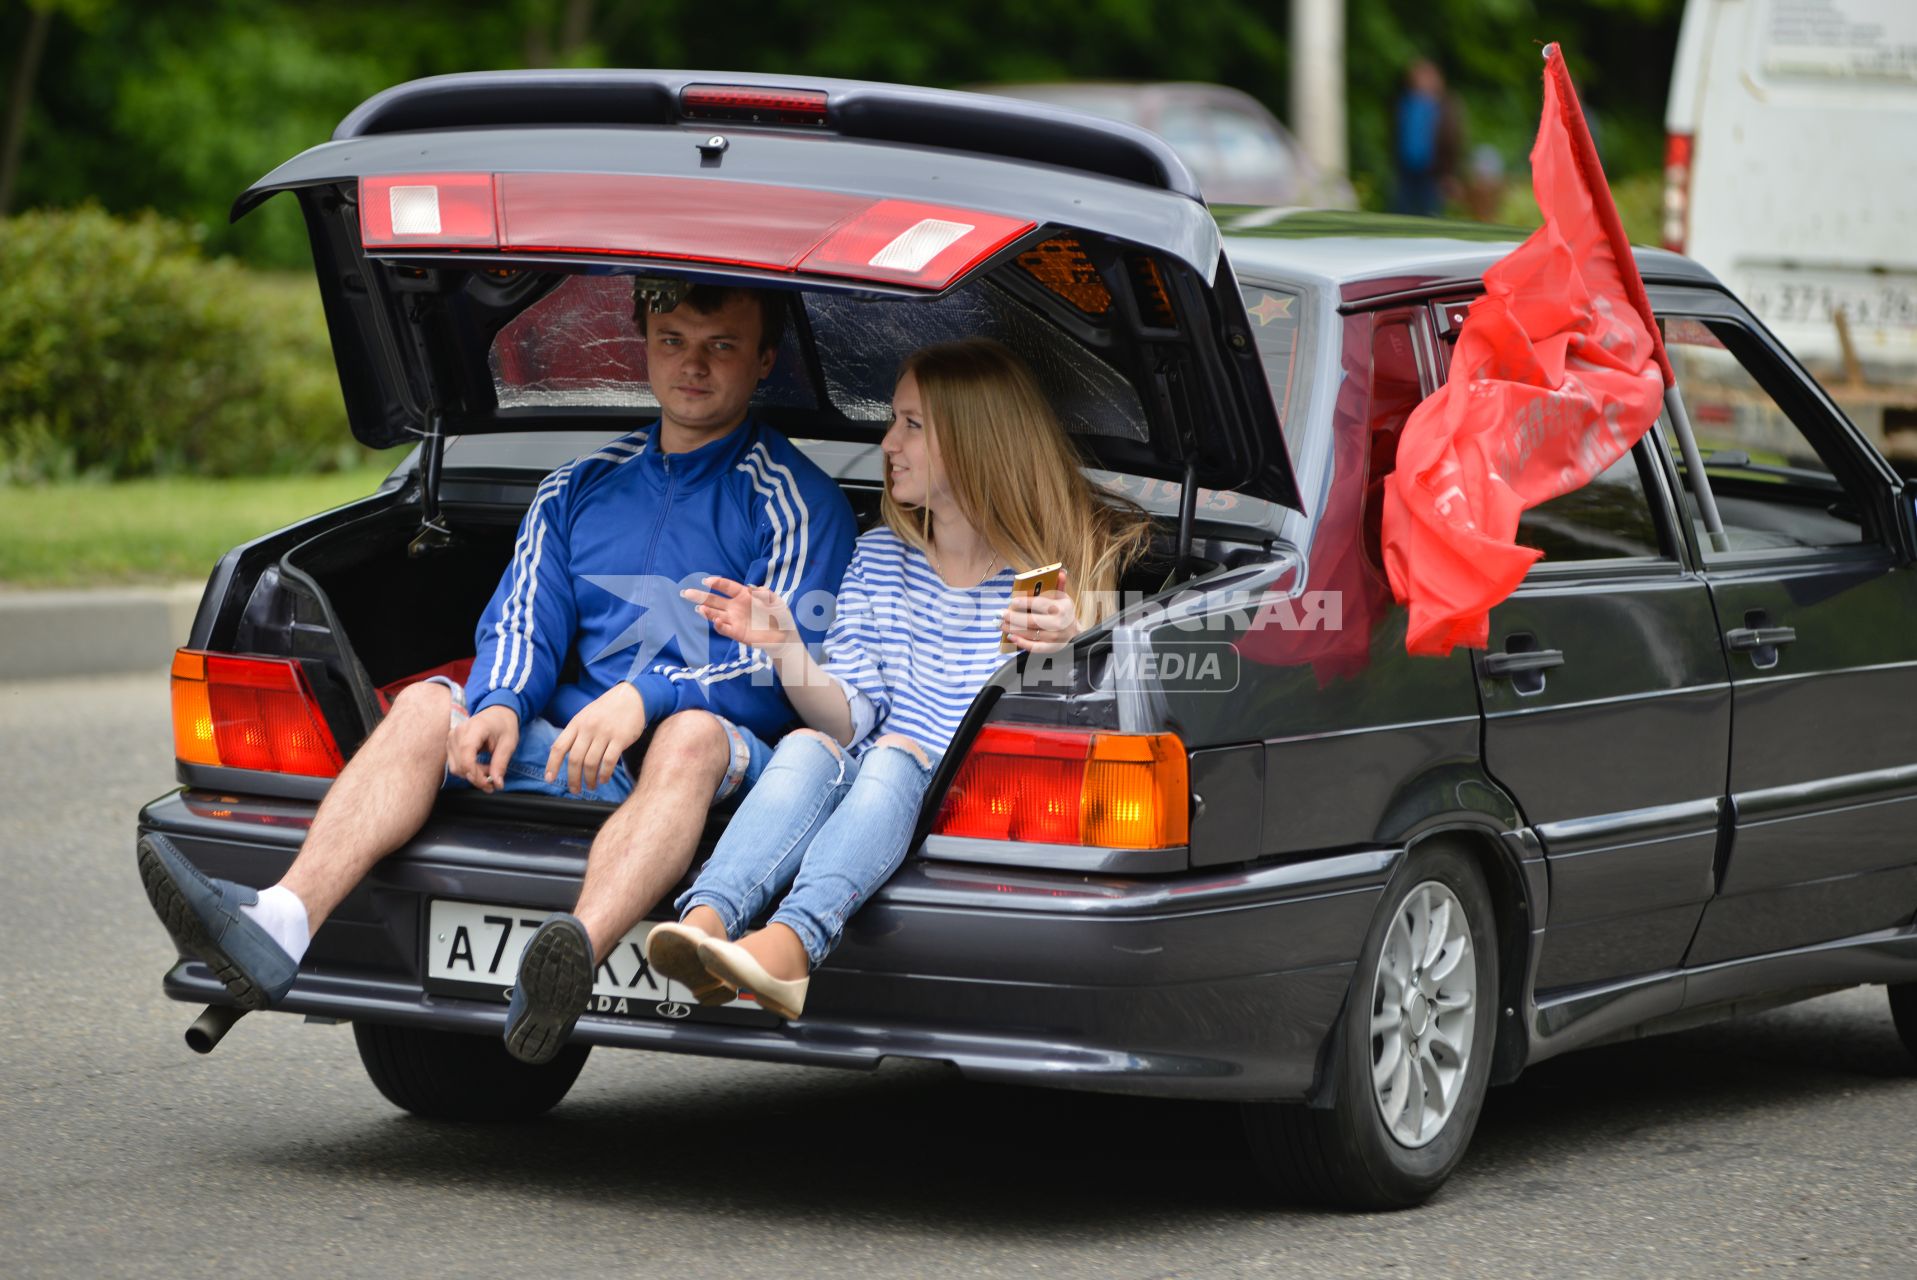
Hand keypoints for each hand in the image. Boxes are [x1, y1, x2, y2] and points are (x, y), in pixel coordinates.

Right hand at [447, 705, 519, 793]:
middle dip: (477, 777)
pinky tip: (480, 768)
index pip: (466, 755)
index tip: (488, 784)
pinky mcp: (450, 745)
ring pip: (456, 767)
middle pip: (461, 764)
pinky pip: (455, 764)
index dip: (475, 773)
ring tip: (489, 772)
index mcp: (474, 728)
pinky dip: (468, 771)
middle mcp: (458, 732)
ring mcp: (452, 738)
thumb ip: (501, 763)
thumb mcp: (509, 743)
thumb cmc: (503, 725)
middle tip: (494, 780)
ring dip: (472, 775)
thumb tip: (497, 783)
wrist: (497, 713)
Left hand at [546, 682, 647, 794]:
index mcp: (576, 724)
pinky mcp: (620, 738)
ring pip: (591, 763)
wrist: (631, 697)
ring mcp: (605, 733)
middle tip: (575, 790)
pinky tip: (604, 779)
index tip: (550, 779)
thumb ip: (574, 733)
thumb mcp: (585, 716)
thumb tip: (560, 752)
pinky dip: (605, 774)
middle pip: (575, 759)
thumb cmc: (606, 709)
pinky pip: (609, 761)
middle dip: (573, 779)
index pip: (559, 747)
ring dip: (589, 779)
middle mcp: (588, 728)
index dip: (552, 765)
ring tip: (591, 786)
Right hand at [682, 576, 799, 651]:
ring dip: (707, 612)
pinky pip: (725, 629)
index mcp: (744, 596)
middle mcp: (735, 607)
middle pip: (714, 600)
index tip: (706, 581)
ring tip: (699, 609)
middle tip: (686, 593)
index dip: (717, 583)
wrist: (784, 637)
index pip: (727, 587)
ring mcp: (734, 620)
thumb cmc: (780, 616)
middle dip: (700, 596)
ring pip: (716, 614)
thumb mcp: (776, 601)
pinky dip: (719, 626)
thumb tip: (754, 589)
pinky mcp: (737, 633)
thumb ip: (765, 594)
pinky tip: (717, 621)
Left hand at [1003, 567, 1081, 653]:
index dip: (1025, 602)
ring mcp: (1054, 637)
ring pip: (1030, 634)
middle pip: (1032, 621)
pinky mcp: (1051, 648)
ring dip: (1013, 629)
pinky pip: (1034, 647)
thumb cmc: (1064, 612)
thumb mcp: (1064, 597)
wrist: (1074, 633)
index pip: (1040, 604)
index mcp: (1061, 608)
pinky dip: (1021, 643)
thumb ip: (1059, 585)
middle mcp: (1058, 623)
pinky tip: (1011, 636)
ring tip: (1001, 624)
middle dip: (1014, 617)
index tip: (1012, 601)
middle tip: (1001, 614)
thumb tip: (1060, 572)